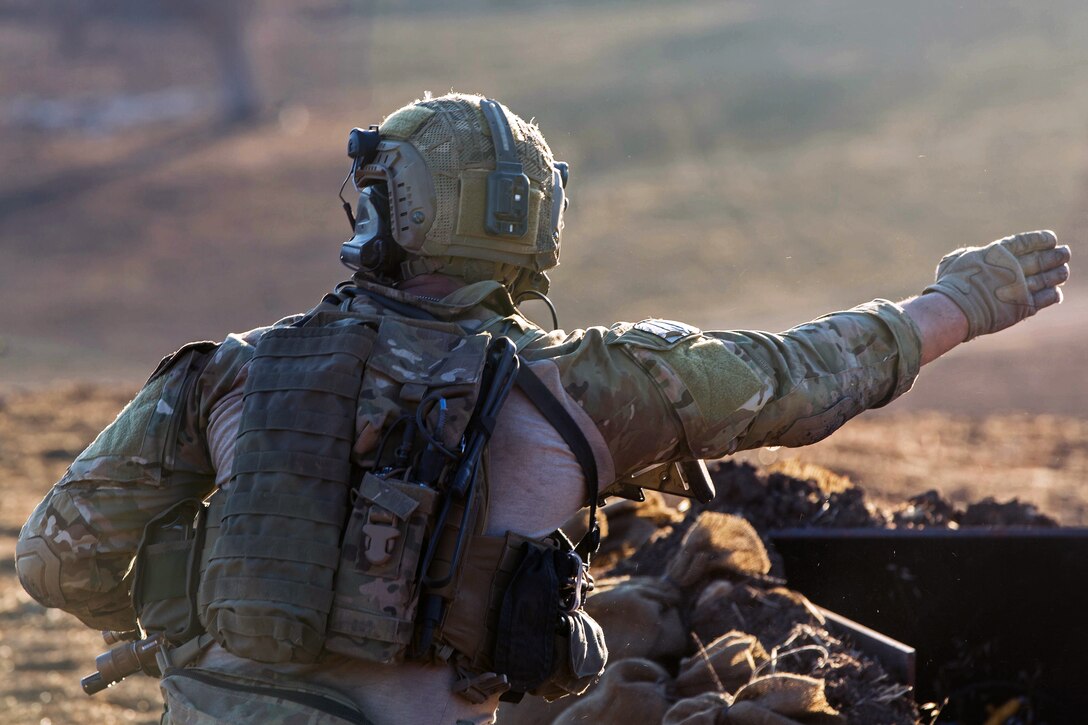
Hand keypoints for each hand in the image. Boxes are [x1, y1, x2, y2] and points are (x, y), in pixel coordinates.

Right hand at [923, 230, 1070, 339]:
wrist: (956, 308)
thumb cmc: (951, 284)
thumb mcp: (954, 261)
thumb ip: (968, 254)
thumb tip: (973, 254)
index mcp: (998, 253)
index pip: (1027, 242)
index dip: (1042, 239)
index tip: (1052, 240)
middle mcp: (1014, 267)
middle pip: (1043, 258)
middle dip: (1057, 255)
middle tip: (1065, 253)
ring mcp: (1021, 286)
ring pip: (1049, 277)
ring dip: (1059, 273)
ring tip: (1063, 271)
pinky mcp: (1024, 306)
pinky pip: (1046, 298)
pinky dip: (1053, 294)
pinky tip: (1056, 293)